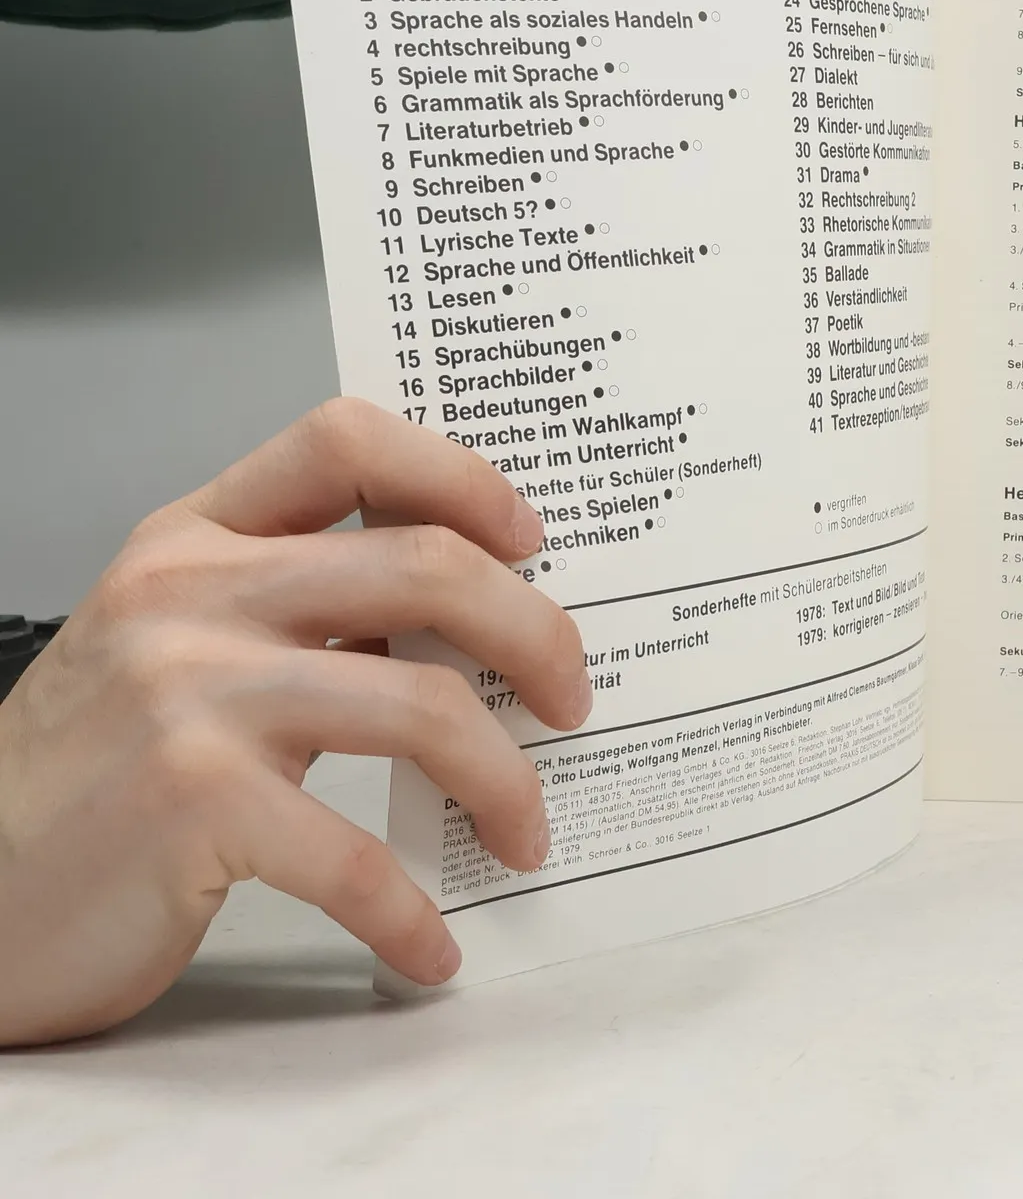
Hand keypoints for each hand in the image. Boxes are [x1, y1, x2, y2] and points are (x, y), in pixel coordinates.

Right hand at [0, 399, 588, 1045]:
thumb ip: (295, 605)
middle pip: (426, 565)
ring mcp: (190, 696)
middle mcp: (193, 594)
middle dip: (534, 632)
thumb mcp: (176, 643)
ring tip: (528, 827)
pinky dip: (411, 913)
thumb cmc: (88, 775)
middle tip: (571, 696)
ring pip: (421, 705)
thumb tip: (470, 618)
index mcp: (197, 537)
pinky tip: (433, 947)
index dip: (459, 474)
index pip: (346, 439)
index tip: (529, 537)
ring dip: (506, 777)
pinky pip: (355, 856)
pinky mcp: (192, 806)